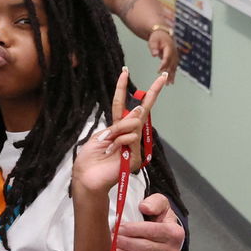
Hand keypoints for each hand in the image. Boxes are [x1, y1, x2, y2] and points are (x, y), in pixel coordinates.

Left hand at [72, 69, 167, 195]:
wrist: (86, 178)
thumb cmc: (89, 159)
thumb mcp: (100, 136)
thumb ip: (118, 125)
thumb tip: (138, 113)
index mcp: (116, 129)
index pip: (122, 105)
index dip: (122, 89)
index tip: (124, 72)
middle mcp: (128, 135)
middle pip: (142, 110)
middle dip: (152, 93)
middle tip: (163, 77)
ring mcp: (134, 146)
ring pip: (134, 124)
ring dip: (119, 129)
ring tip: (108, 142)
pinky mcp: (136, 156)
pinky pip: (130, 138)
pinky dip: (119, 141)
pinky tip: (113, 151)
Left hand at [116, 192, 185, 250]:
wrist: (166, 237)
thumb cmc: (159, 218)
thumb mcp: (161, 205)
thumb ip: (155, 202)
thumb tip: (144, 207)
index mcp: (175, 233)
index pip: (151, 231)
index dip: (132, 229)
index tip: (117, 227)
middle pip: (144, 247)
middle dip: (124, 242)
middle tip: (109, 237)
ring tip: (109, 249)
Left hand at [148, 27, 179, 83]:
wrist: (163, 33)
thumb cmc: (157, 37)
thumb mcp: (153, 40)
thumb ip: (153, 47)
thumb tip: (155, 55)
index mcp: (169, 47)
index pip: (167, 58)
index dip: (163, 64)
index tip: (159, 71)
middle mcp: (174, 52)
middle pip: (172, 64)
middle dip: (168, 73)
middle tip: (165, 81)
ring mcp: (175, 55)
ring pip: (174, 66)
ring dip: (172, 75)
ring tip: (170, 83)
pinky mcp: (174, 58)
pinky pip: (174, 67)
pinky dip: (173, 74)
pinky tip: (172, 81)